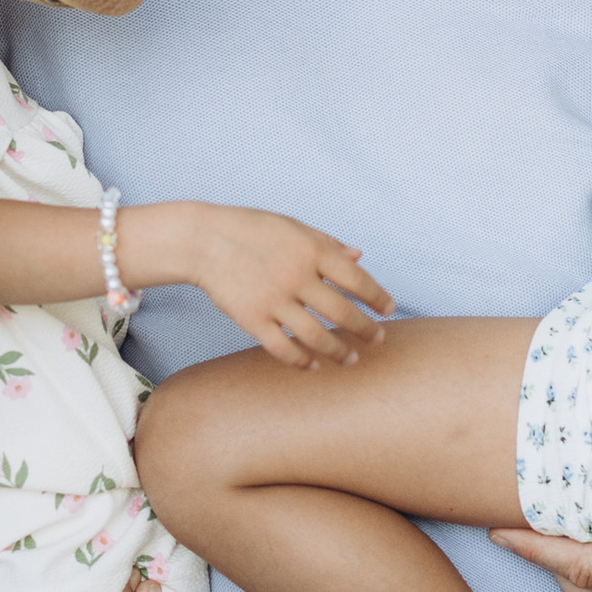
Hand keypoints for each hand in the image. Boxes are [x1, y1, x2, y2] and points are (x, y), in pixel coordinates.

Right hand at [171, 205, 392, 365]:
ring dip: (339, 351)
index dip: (378, 297)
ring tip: (351, 359)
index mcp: (311, 249)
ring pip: (316, 336)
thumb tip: (360, 256)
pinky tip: (313, 364)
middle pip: (342, 312)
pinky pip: (283, 348)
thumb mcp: (293, 226)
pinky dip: (302, 361)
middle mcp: (296, 275)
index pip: (357, 278)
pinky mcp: (252, 319)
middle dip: (366, 330)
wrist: (203, 241)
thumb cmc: (252, 230)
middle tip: (378, 340)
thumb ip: (328, 243)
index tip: (388, 310)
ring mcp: (273, 300)